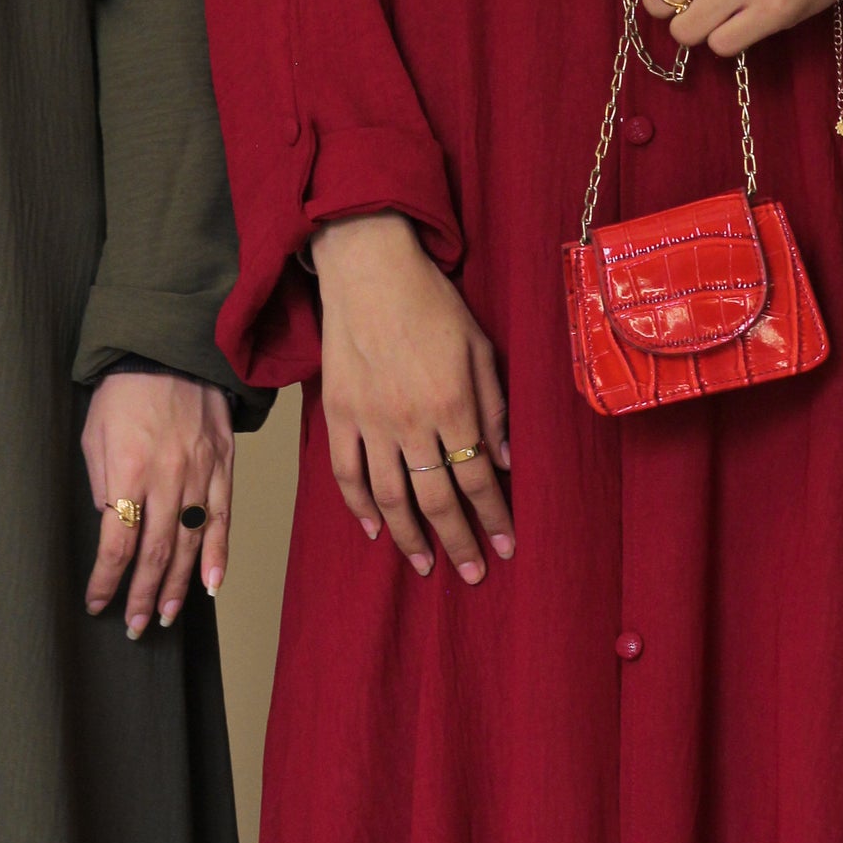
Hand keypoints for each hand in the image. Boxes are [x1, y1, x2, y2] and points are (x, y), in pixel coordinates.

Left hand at [83, 372, 235, 637]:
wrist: (173, 349)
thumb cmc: (125, 390)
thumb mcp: (94, 433)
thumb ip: (102, 483)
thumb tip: (110, 524)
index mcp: (129, 470)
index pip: (117, 542)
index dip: (107, 580)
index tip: (98, 602)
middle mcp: (168, 478)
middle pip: (155, 553)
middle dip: (142, 596)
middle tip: (135, 627)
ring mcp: (200, 475)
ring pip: (189, 545)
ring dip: (177, 588)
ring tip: (165, 618)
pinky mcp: (223, 468)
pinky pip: (221, 520)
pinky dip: (217, 556)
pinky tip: (210, 586)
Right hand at [313, 212, 512, 584]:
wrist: (368, 269)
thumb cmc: (432, 303)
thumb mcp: (480, 348)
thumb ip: (493, 407)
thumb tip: (503, 461)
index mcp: (451, 403)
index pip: (478, 478)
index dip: (493, 517)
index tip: (505, 546)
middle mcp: (409, 420)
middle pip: (436, 498)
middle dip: (458, 541)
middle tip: (472, 573)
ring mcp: (369, 420)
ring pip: (390, 496)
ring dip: (410, 536)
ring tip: (425, 564)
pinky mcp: (338, 414)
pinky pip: (347, 473)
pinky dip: (360, 507)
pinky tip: (376, 530)